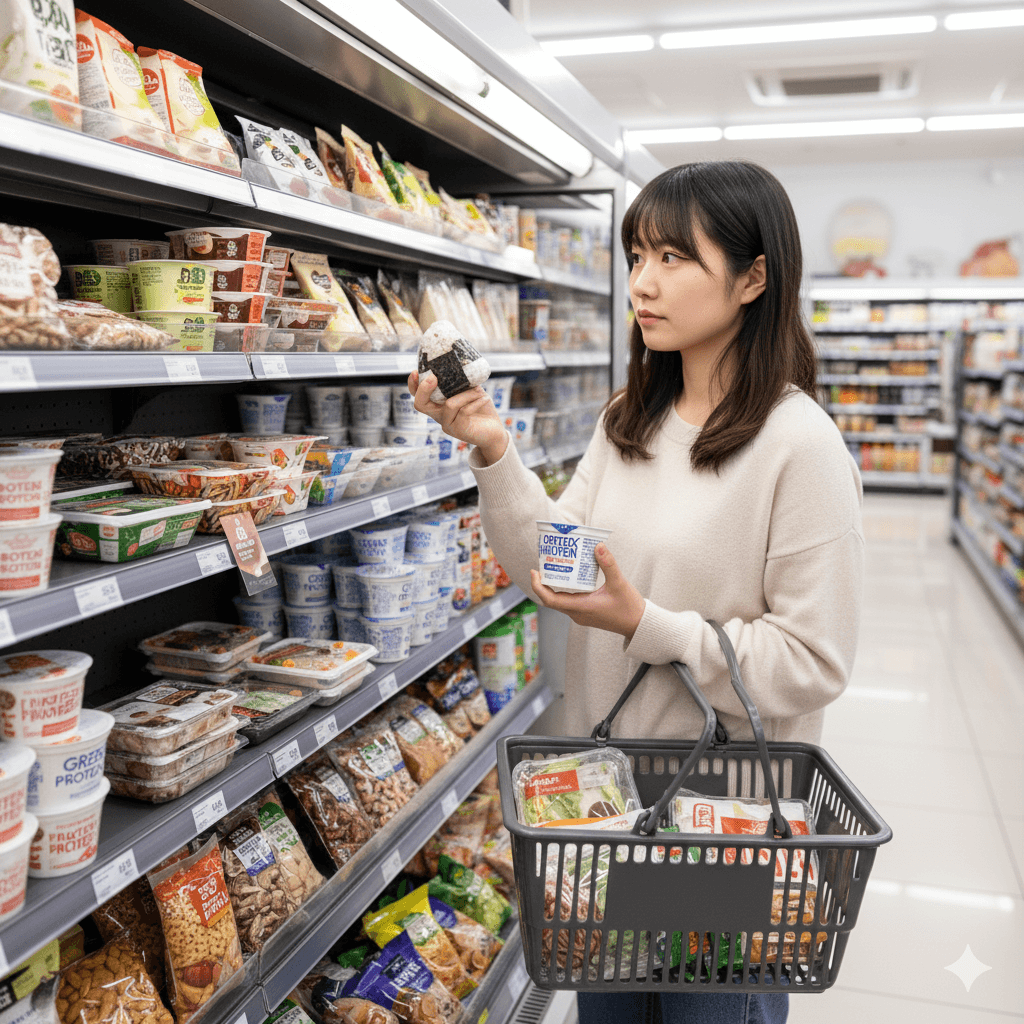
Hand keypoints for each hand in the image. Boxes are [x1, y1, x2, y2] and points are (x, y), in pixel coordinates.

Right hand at [408, 371, 507, 465]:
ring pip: (449, 404)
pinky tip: (485, 399)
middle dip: (424, 389)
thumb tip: (462, 365)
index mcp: (438, 405)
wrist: (495, 431)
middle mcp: (439, 416)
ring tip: (479, 390)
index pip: (419, 396)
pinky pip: (464, 411)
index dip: (413, 385)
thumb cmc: (481, 408)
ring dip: (466, 394)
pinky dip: (475, 402)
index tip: (415, 372)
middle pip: (420, 404)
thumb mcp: (471, 391)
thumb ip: (463, 381)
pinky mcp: (459, 430)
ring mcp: (448, 425)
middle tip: (433, 377)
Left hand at [530, 544, 645, 640]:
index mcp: (581, 607)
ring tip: (554, 568)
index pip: (550, 600)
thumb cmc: (629, 607)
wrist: (638, 625)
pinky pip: (568, 602)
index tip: (534, 572)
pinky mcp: (585, 614)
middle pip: (551, 599)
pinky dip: (564, 590)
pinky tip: (569, 577)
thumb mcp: (619, 583)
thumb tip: (598, 546)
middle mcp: (577, 613)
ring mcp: (580, 615)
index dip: (538, 587)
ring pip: (559, 601)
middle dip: (543, 583)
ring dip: (553, 587)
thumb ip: (608, 564)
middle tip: (543, 564)